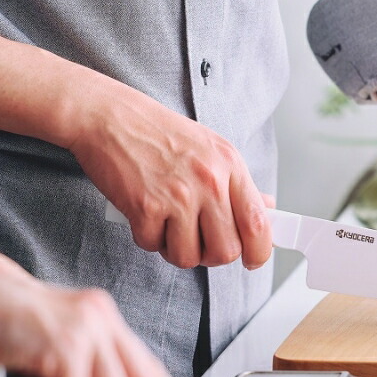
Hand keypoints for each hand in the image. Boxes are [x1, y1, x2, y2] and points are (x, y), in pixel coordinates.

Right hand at [65, 75, 272, 270]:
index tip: (251, 260)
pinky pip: (153, 246)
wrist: (109, 116)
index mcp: (229, 166)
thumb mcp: (210, 148)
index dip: (259, 252)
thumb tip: (267, 208)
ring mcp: (177, 195)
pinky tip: (144, 214)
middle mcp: (208, 181)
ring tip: (168, 224)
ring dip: (177, 249)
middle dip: (211, 256)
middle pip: (226, 250)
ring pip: (189, 257)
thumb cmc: (159, 133)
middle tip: (198, 241)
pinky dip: (147, 237)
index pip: (258, 224)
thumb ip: (238, 183)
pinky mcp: (145, 206)